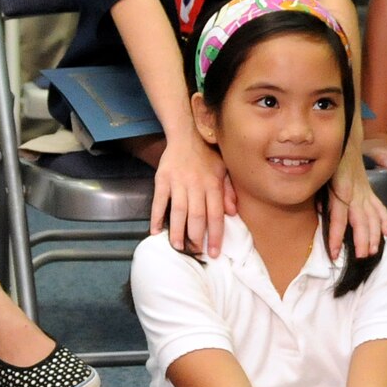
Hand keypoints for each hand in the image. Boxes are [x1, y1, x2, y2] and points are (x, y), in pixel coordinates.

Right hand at [151, 136, 231, 256]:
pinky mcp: (162, 179)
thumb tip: (232, 213)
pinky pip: (158, 201)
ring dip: (177, 231)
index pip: (215, 214)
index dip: (215, 235)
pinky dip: (156, 217)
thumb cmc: (208, 154)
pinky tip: (155, 231)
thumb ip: (228, 191)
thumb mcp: (224, 170)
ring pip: (178, 211)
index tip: (214, 252)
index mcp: (213, 183)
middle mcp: (196, 184)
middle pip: (196, 216)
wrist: (186, 134)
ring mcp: (177, 182)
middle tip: (196, 253)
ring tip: (177, 247)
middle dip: (196, 238)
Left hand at [326, 158, 386, 260]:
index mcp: (341, 192)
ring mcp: (365, 194)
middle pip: (360, 222)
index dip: (336, 237)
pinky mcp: (370, 192)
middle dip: (361, 241)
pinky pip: (380, 208)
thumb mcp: (321, 178)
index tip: (334, 254)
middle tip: (360, 257)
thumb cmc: (330, 163)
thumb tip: (318, 211)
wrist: (345, 144)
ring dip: (373, 235)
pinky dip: (385, 220)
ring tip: (372, 251)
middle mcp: (355, 195)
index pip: (338, 219)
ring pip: (372, 217)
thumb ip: (321, 195)